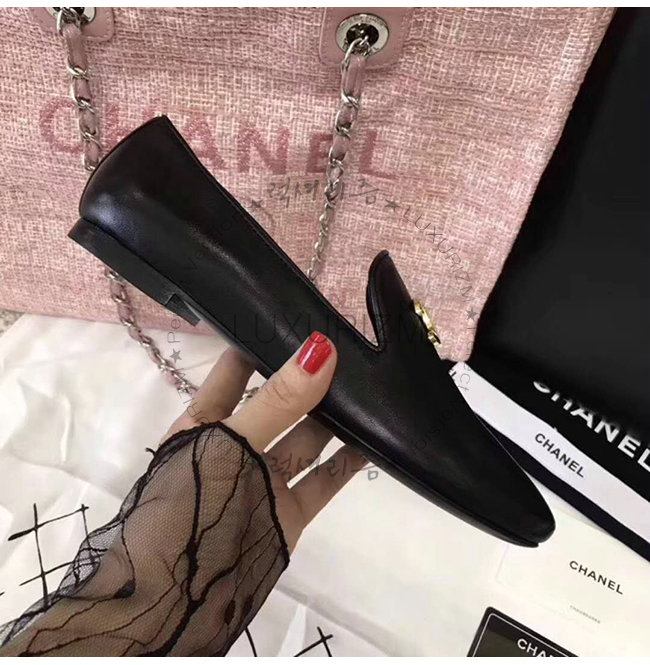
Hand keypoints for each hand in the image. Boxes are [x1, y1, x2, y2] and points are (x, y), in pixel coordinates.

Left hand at [165, 332, 365, 551]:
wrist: (179, 599)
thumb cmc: (191, 501)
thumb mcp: (228, 441)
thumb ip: (275, 401)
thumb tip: (320, 348)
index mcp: (203, 425)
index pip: (233, 373)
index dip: (260, 345)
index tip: (297, 318)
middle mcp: (235, 448)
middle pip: (277, 405)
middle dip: (307, 379)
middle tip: (349, 347)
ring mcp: (263, 481)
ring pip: (305, 440)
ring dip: (333, 417)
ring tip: (368, 384)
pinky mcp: (287, 513)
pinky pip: (323, 480)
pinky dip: (348, 462)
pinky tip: (375, 439)